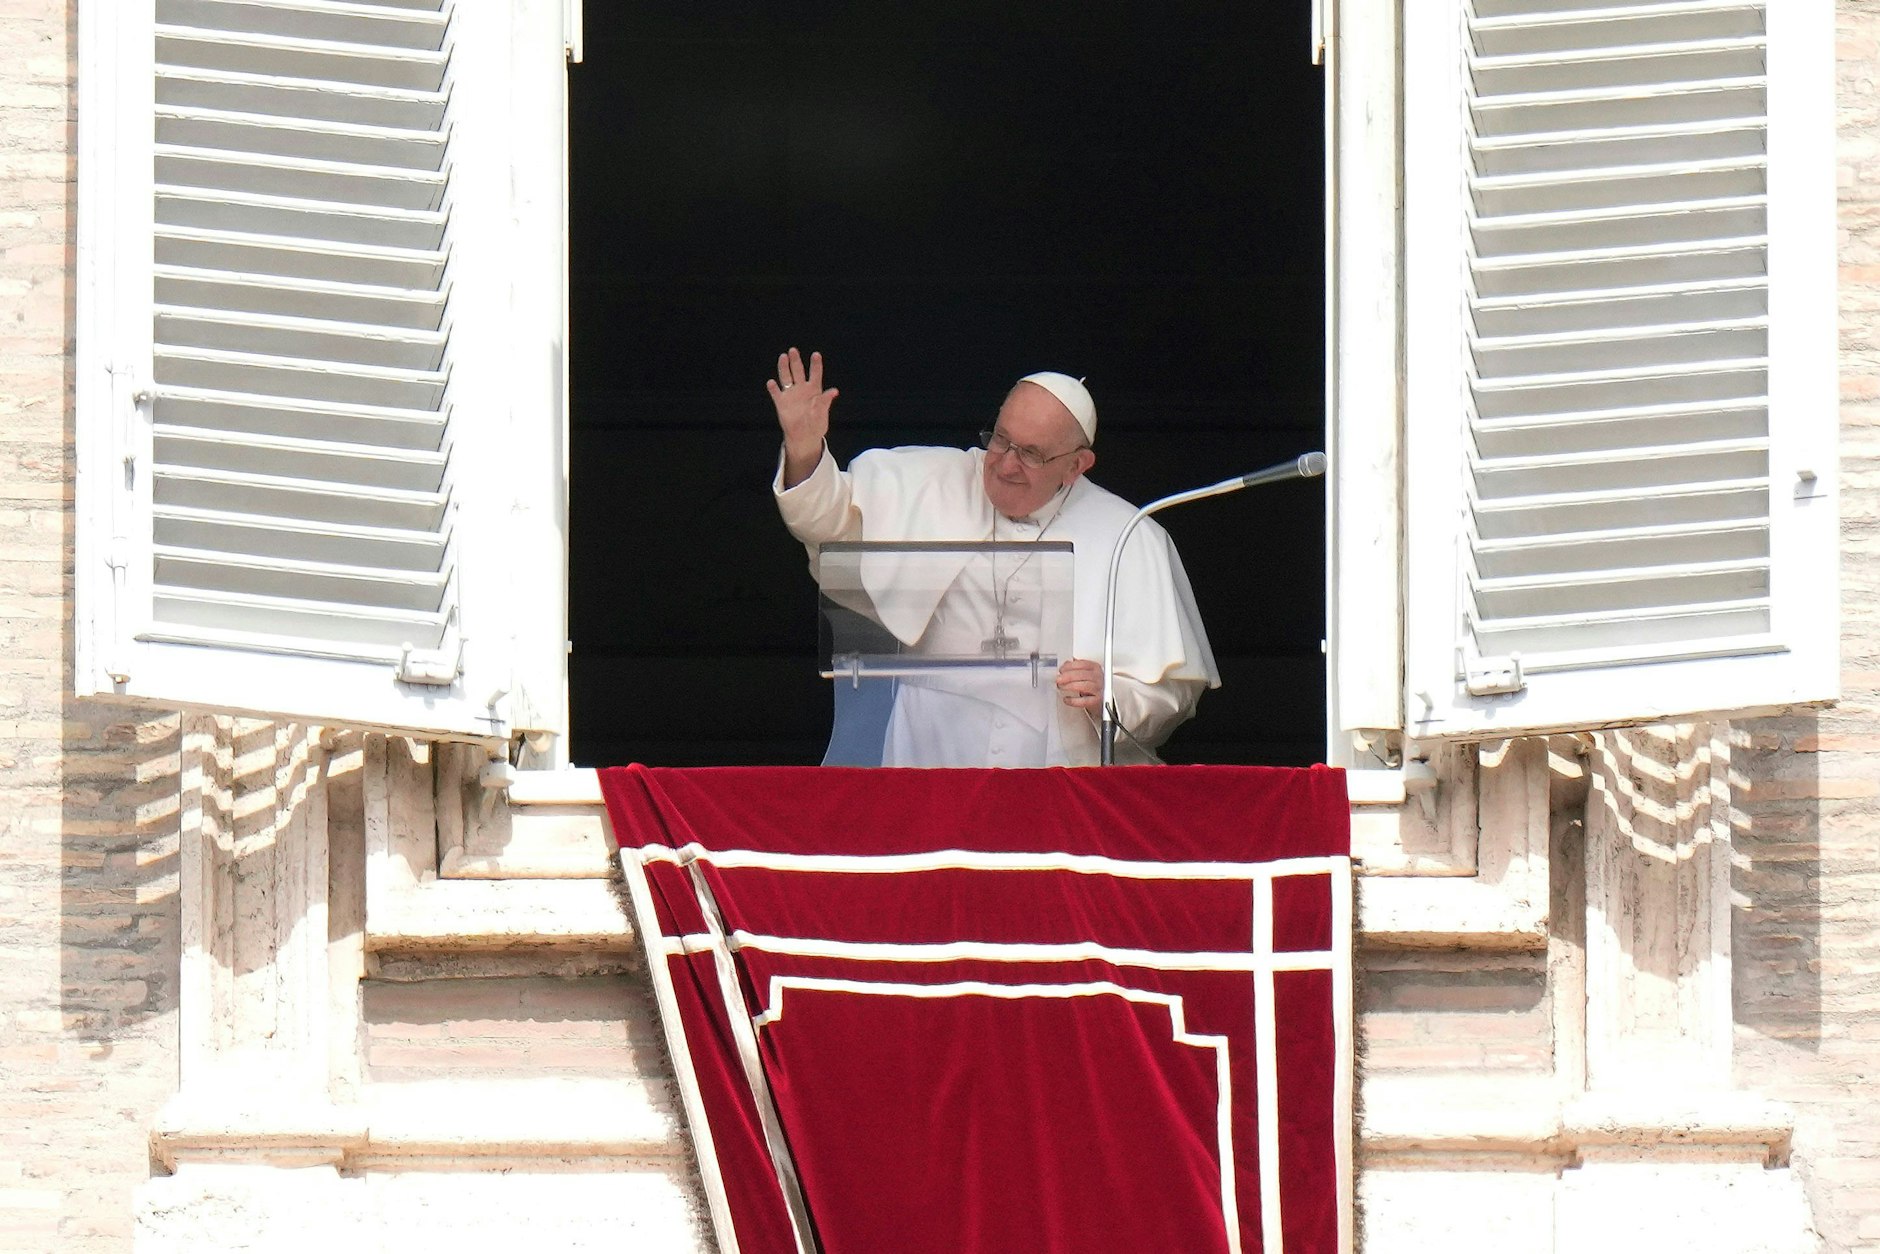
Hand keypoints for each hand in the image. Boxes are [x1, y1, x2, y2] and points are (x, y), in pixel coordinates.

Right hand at [768, 348, 838, 486]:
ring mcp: (791, 395)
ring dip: (784, 367)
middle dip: (795, 361)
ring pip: (786, 377)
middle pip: (798, 371)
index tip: (816, 355)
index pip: (815, 374)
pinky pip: (776, 393)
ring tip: (783, 357)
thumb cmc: (816, 425)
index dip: (815, 364)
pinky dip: (773, 388)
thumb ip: (825, 402)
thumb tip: (834, 391)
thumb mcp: (823, 414)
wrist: (804, 437)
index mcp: (814, 390)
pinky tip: (771, 383)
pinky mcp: (781, 403)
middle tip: (793, 350)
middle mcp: (802, 389)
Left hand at [1057, 658, 1101, 710]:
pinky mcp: (1096, 701)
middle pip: (1082, 674)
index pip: (1082, 664)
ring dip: (1070, 686)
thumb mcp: (1086, 673)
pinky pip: (1084, 701)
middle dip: (1068, 676)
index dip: (1070, 666)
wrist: (1101, 698)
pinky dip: (1073, 700)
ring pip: (1084, 686)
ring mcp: (1098, 689)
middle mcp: (1098, 677)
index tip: (1061, 670)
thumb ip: (1076, 667)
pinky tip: (1066, 699)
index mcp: (1095, 668)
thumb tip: (1065, 664)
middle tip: (1058, 679)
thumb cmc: (1092, 684)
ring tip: (1061, 687)